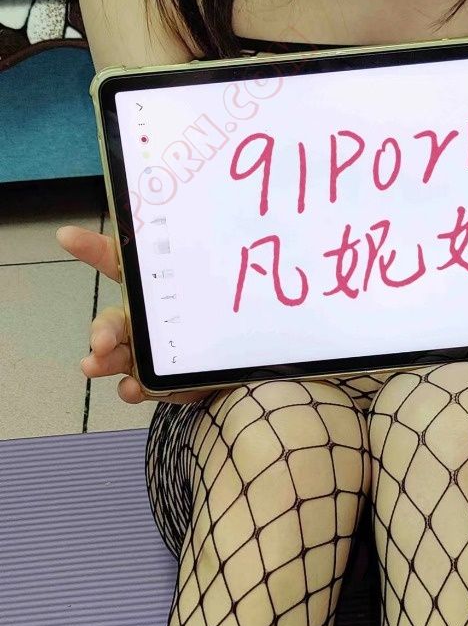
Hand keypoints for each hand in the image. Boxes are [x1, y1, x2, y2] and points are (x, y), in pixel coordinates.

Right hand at [56, 224, 219, 405]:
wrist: (242, 370)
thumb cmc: (222, 324)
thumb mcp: (219, 295)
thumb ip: (214, 277)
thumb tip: (235, 247)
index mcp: (153, 292)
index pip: (119, 264)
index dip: (93, 248)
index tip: (67, 236)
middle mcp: (141, 320)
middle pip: (112, 321)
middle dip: (102, 329)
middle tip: (100, 342)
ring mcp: (144, 353)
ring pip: (114, 355)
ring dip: (103, 360)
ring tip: (93, 366)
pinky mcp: (153, 382)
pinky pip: (135, 386)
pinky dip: (130, 388)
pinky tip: (131, 388)